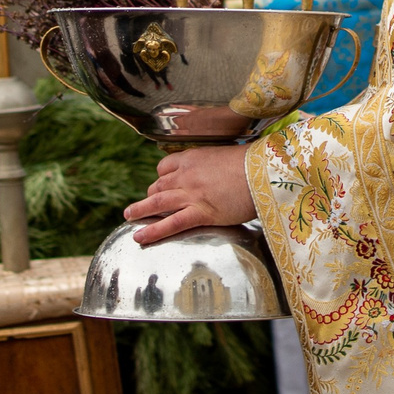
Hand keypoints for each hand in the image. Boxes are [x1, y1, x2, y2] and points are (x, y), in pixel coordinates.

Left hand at [122, 145, 257, 244]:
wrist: (264, 172)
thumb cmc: (254, 164)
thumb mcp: (228, 156)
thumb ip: (215, 165)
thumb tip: (219, 172)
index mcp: (193, 158)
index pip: (165, 167)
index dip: (161, 177)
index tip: (161, 184)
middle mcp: (186, 175)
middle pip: (159, 185)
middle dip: (150, 196)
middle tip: (144, 205)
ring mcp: (191, 194)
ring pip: (157, 203)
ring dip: (140, 210)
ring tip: (129, 216)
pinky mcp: (200, 212)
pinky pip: (171, 223)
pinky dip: (153, 231)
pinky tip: (139, 237)